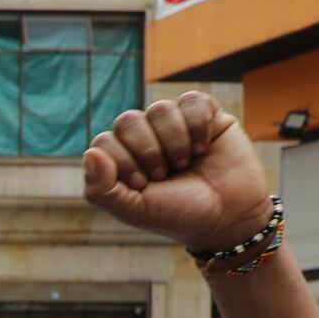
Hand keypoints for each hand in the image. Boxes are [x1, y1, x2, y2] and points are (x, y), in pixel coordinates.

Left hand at [82, 92, 273, 256]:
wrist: (228, 217)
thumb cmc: (178, 215)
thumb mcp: (133, 211)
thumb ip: (101, 189)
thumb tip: (90, 153)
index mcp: (122, 159)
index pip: (104, 142)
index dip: (123, 162)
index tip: (144, 184)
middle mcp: (145, 138)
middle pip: (127, 121)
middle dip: (147, 151)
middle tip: (164, 174)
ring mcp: (174, 124)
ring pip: (159, 109)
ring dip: (173, 140)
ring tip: (185, 163)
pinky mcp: (205, 115)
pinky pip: (191, 100)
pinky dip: (197, 125)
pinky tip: (203, 147)